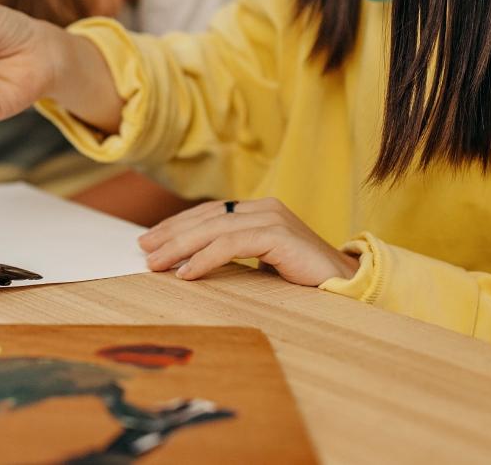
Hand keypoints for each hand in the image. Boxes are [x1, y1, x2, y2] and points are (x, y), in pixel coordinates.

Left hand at [137, 198, 359, 285]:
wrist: (345, 283)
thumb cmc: (303, 277)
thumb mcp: (263, 262)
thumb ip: (236, 253)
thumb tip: (191, 262)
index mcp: (260, 210)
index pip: (210, 213)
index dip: (177, 224)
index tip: (151, 239)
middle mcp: (264, 207)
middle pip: (207, 217)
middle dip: (171, 234)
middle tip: (144, 250)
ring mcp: (272, 218)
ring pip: (214, 229)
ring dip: (180, 247)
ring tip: (157, 263)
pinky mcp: (278, 235)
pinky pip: (231, 244)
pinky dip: (204, 258)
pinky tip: (186, 272)